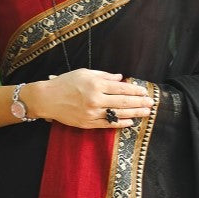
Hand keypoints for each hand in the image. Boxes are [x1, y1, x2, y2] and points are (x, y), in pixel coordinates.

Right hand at [27, 70, 152, 128]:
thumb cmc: (65, 83)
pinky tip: (130, 122)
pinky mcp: (88, 123)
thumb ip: (104, 76)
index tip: (145, 91)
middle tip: (151, 103)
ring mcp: (92, 113)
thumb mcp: (85, 73)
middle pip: (123, 102)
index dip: (135, 90)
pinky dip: (120, 124)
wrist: (47, 99)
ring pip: (118, 114)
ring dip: (134, 114)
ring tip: (146, 113)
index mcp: (95, 85)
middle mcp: (95, 99)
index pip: (121, 88)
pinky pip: (107, 124)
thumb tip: (120, 78)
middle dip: (140, 102)